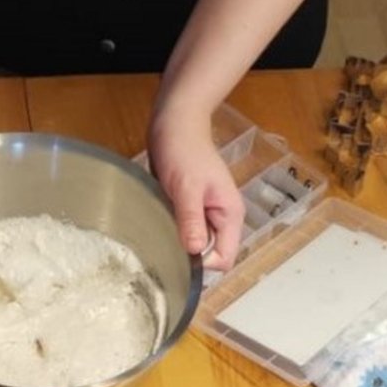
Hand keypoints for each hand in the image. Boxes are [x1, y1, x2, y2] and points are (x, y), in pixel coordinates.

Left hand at [148, 110, 243, 269]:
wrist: (175, 123)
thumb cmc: (183, 151)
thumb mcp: (186, 187)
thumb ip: (192, 220)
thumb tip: (195, 252)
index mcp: (230, 214)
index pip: (225, 258)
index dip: (203, 262)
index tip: (178, 251)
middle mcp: (221, 217)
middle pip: (211, 254)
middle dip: (188, 254)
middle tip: (164, 241)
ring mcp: (206, 213)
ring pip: (195, 243)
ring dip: (178, 241)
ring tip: (159, 228)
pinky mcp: (190, 208)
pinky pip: (183, 230)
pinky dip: (171, 230)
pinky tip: (157, 221)